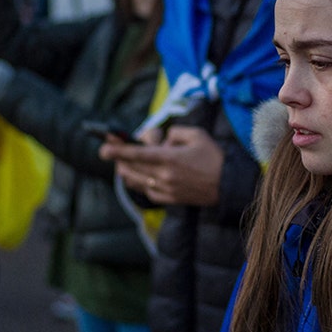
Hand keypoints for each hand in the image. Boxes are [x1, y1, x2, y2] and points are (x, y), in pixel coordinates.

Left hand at [100, 125, 224, 206]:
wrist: (228, 184)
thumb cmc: (214, 156)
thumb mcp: (197, 135)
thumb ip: (175, 132)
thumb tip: (163, 140)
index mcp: (170, 158)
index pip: (137, 154)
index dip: (118, 150)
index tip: (103, 148)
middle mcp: (165, 175)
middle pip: (132, 168)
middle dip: (117, 159)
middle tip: (108, 152)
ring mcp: (166, 189)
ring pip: (136, 181)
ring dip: (125, 172)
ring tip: (121, 164)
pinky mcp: (170, 199)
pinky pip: (147, 191)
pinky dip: (140, 183)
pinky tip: (140, 177)